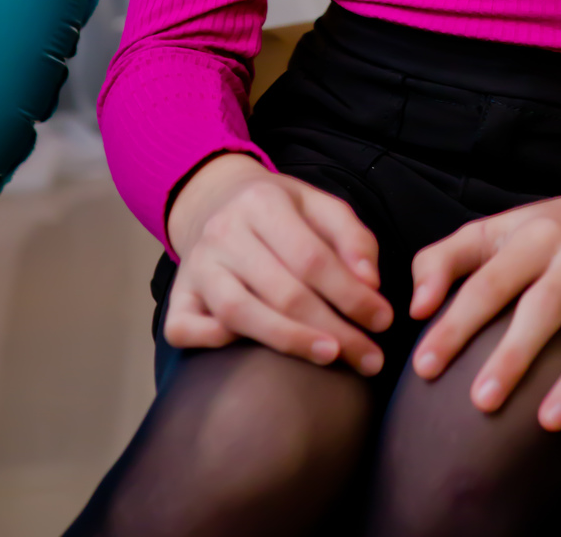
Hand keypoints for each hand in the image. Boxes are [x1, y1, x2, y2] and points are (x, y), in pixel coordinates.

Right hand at [163, 152, 393, 373]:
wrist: (216, 200)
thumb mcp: (319, 205)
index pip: (312, 258)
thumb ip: (352, 237)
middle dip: (334, 329)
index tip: (382, 321)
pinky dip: (214, 343)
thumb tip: (370, 283)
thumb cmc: (280, 213)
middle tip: (370, 357)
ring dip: (290, 342)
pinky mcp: (177, 296)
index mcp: (262, 202)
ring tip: (332, 358)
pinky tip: (253, 353)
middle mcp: (224, 232)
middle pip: (282, 291)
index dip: (351, 295)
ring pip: (240, 314)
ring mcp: (196, 266)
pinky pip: (186, 329)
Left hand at [407, 176, 560, 431]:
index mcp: (537, 235)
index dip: (456, 325)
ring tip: (546, 423)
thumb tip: (416, 308)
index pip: (490, 281)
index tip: (425, 367)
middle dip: (515, 355)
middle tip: (481, 403)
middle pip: (548, 305)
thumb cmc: (547, 234)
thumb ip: (444, 260)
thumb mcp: (494, 230)